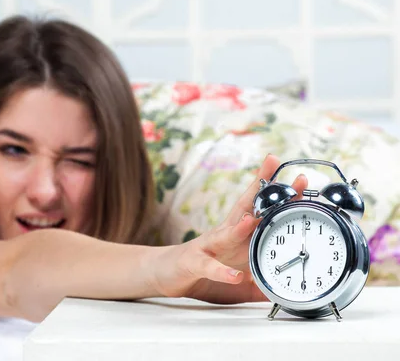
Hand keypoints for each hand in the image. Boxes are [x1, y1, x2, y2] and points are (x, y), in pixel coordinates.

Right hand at [147, 154, 307, 303]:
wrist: (168, 273)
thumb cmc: (204, 269)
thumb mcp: (238, 279)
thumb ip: (258, 284)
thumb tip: (281, 292)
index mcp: (238, 234)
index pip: (261, 209)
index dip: (280, 195)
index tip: (301, 179)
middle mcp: (224, 233)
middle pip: (247, 208)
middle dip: (268, 193)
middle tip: (291, 180)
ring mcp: (208, 246)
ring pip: (226, 234)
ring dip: (240, 227)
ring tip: (253, 221)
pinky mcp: (195, 263)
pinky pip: (209, 267)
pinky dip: (221, 272)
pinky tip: (234, 276)